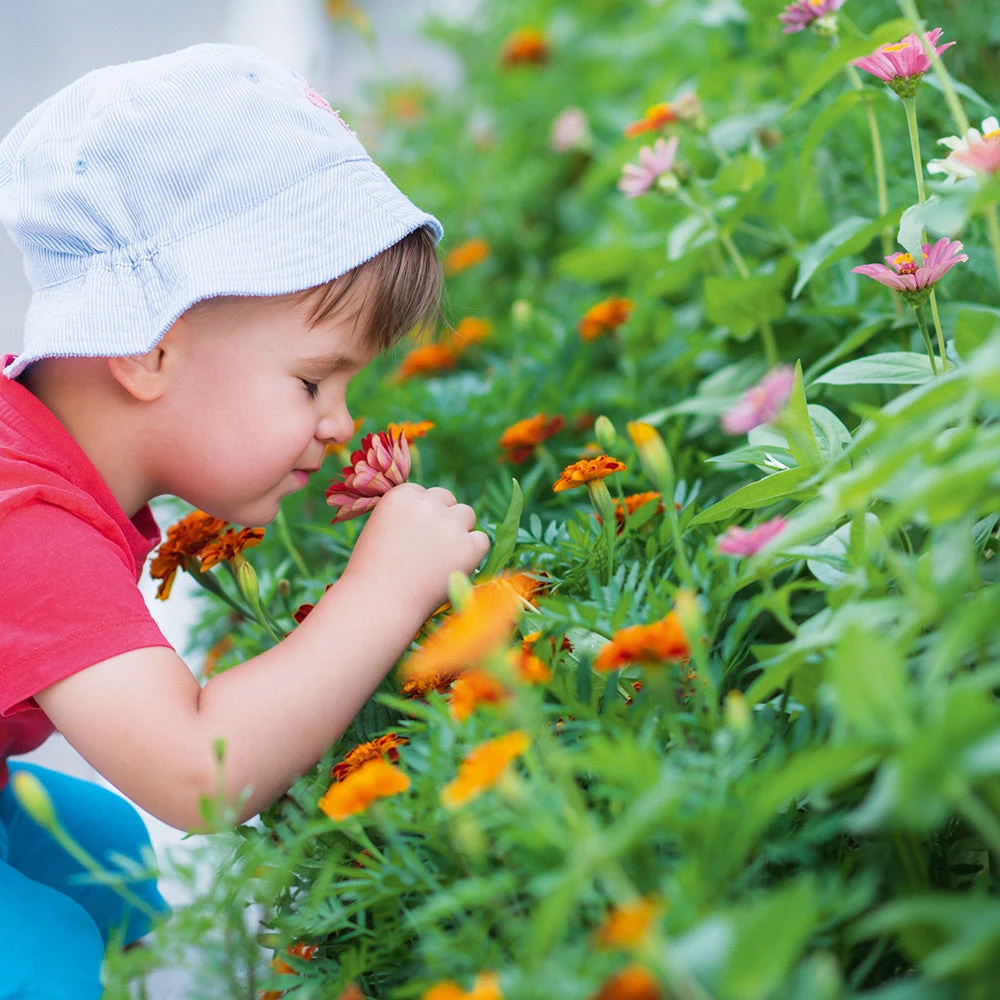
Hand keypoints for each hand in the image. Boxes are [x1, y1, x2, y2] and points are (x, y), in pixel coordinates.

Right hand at [343, 483, 489, 617]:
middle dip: (442, 518)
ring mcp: (450, 525)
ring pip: (467, 514)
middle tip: (430, 548)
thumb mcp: (379, 530)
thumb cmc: (372, 573)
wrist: (380, 603)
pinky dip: (472, 553)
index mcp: (402, 495)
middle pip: (447, 499)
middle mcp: (428, 504)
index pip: (424, 494)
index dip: (421, 515)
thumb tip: (434, 512)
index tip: (414, 536)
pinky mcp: (469, 547)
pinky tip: (453, 568)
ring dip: (459, 531)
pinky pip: (481, 540)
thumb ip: (405, 516)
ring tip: (441, 558)